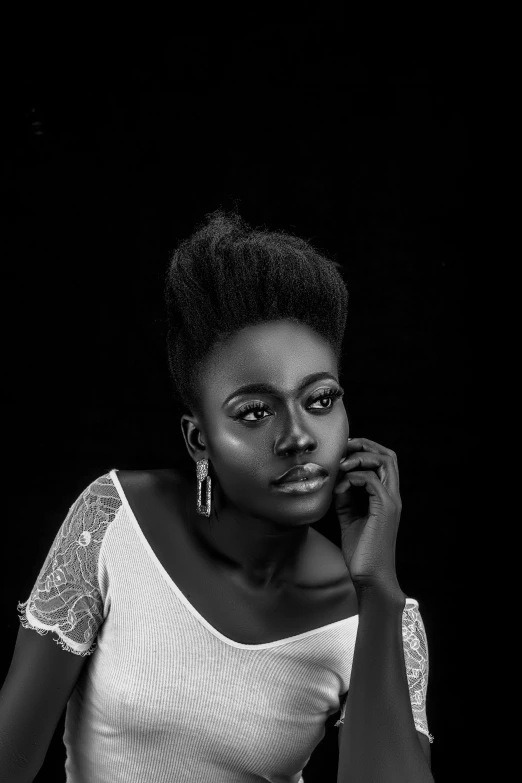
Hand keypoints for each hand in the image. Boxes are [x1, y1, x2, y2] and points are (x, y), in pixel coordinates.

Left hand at [333, 437, 402, 592]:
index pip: (384, 462)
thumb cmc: (361, 552)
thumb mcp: (349, 518)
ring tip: (341, 465)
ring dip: (360, 457)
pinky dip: (353, 478)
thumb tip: (336, 480)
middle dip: (365, 445)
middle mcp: (393, 496)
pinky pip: (371, 480)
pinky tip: (339, 488)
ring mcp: (391, 502)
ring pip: (385, 461)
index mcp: (386, 497)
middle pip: (389, 456)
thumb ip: (346, 499)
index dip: (365, 450)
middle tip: (343, 448)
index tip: (343, 451)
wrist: (370, 578)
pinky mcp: (384, 509)